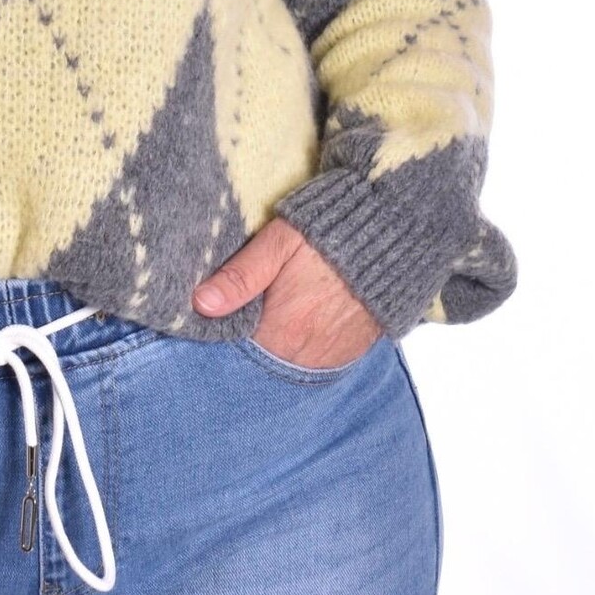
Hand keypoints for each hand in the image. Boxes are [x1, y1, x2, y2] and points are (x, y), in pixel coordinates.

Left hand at [191, 217, 384, 368]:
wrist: (394, 235)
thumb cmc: (329, 234)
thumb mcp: (277, 244)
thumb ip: (239, 277)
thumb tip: (200, 303)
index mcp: (280, 331)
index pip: (236, 347)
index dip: (227, 327)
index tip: (222, 311)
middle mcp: (304, 355)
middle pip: (261, 356)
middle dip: (251, 336)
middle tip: (256, 303)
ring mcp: (330, 358)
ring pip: (286, 360)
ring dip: (277, 342)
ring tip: (281, 308)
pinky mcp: (350, 354)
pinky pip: (314, 360)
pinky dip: (302, 346)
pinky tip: (302, 318)